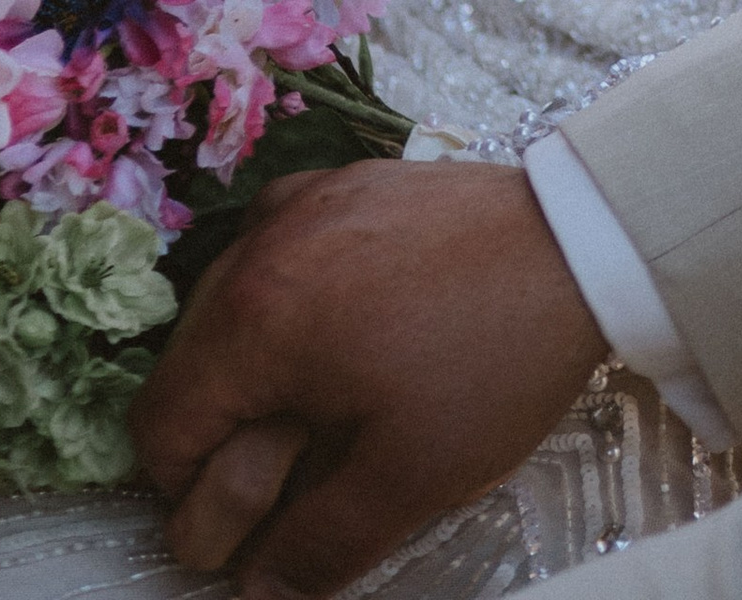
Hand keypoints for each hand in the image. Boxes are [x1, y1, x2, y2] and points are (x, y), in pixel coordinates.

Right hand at [131, 158, 605, 592]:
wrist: (582, 240)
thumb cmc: (492, 357)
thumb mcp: (409, 477)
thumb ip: (317, 545)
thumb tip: (257, 595)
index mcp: (256, 317)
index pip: (160, 426)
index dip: (191, 494)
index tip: (250, 520)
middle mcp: (260, 244)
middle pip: (187, 363)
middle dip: (223, 432)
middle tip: (292, 473)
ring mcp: (301, 202)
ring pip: (229, 304)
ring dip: (255, 366)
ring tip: (328, 405)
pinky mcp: (343, 183)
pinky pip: (278, 249)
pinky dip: (290, 300)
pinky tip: (349, 331)